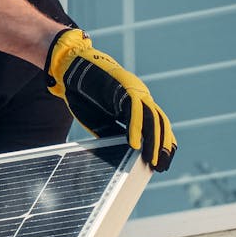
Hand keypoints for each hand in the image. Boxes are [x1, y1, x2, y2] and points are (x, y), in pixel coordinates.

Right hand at [45, 29, 176, 171]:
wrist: (72, 69)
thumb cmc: (85, 96)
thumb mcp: (101, 120)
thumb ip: (114, 133)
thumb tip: (125, 153)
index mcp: (136, 106)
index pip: (157, 127)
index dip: (161, 145)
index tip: (162, 164)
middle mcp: (140, 98)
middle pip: (160, 124)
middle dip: (162, 147)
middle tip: (161, 166)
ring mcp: (135, 91)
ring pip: (153, 118)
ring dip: (154, 141)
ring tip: (152, 160)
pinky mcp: (125, 88)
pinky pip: (134, 110)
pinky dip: (135, 129)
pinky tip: (134, 145)